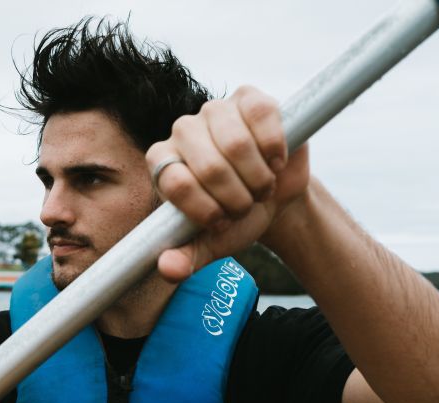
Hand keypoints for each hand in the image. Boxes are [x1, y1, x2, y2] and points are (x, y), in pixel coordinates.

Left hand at [146, 86, 309, 281]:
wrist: (276, 198)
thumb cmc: (236, 218)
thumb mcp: (211, 244)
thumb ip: (186, 259)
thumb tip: (168, 269)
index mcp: (162, 162)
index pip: (176, 183)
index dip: (206, 209)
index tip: (222, 221)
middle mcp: (182, 130)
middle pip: (209, 166)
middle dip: (237, 197)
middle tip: (246, 204)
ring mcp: (215, 110)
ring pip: (236, 143)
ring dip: (258, 177)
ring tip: (261, 186)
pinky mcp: (248, 98)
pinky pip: (262, 117)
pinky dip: (274, 149)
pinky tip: (276, 162)